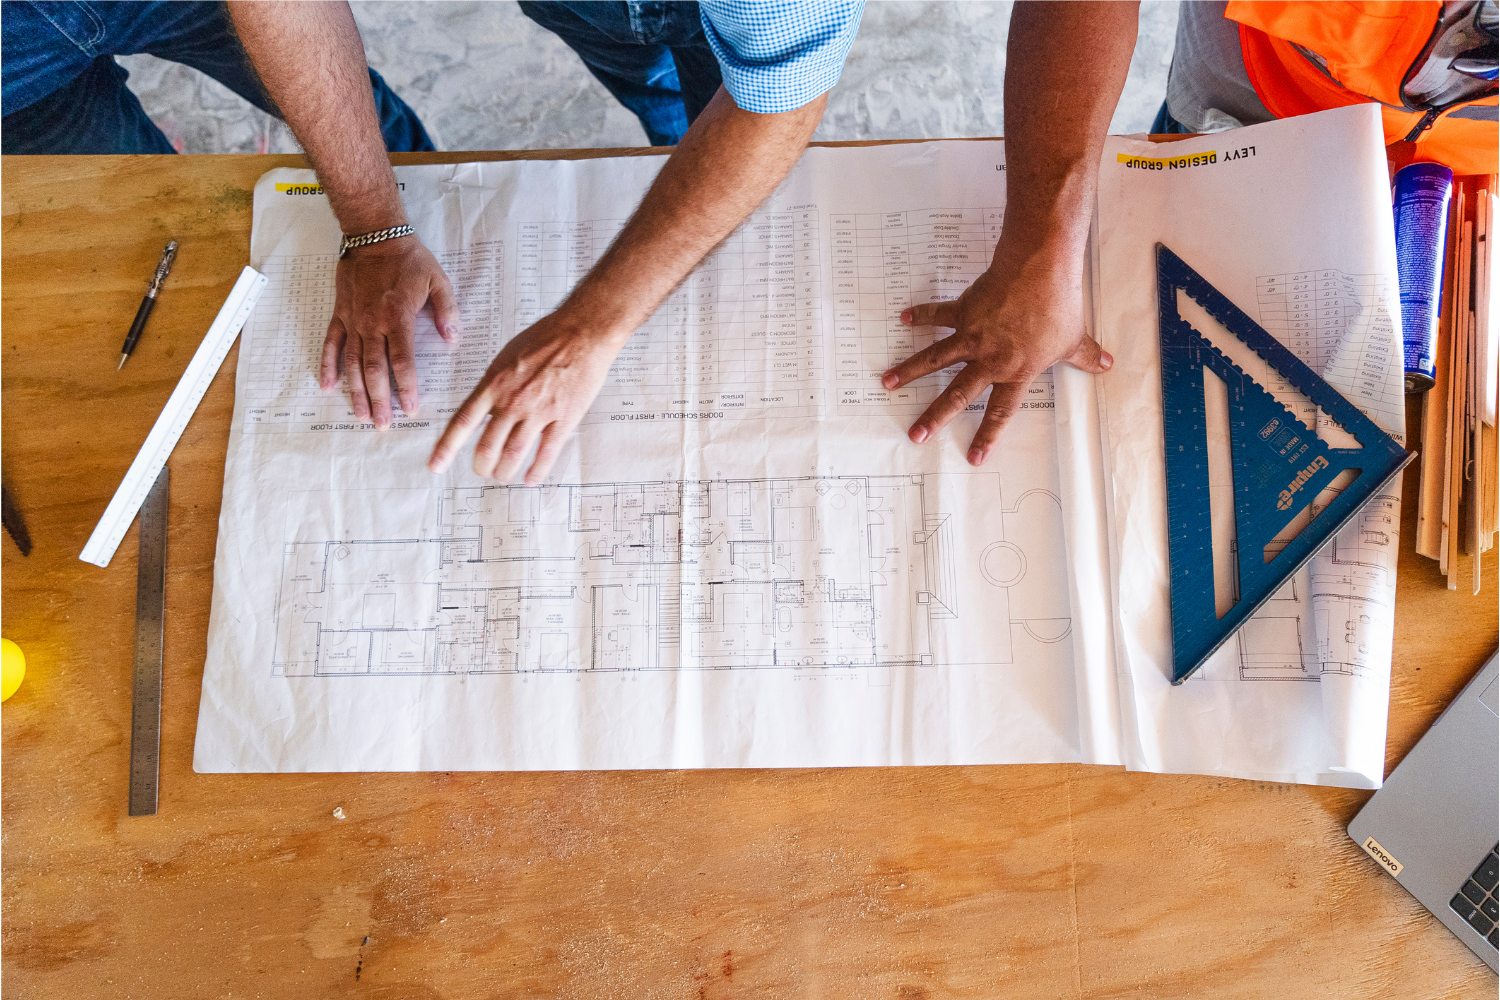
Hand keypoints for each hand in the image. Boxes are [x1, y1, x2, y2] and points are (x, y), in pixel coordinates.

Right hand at [320, 236, 458, 427]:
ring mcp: (353, 320)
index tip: (410, 408)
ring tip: (361, 415)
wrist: (373, 235)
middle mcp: (373, 323)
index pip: (402, 361)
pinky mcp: (340, 314)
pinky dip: (327, 365)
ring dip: (355, 391)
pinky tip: (327, 386)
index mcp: (398, 318)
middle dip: (379, 400)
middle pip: (374, 370)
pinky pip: (331, 343)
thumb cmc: (409, 259)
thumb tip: (453, 339)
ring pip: (351, 363)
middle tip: (383, 424)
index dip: (406, 387)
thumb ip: (447, 311)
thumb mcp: (439, 280)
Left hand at [426, 310, 625, 482]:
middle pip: (487, 447)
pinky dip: (537, 471)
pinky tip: (531, 478)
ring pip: (514, 455)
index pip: (462, 423)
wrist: (582, 332)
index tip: (436, 466)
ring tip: (504, 477)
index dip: (446, 448)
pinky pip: (546, 454)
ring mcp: (539, 412)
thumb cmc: (545, 338)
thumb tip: (484, 408)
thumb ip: (494, 384)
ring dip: (506, 472)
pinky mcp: (564, 418)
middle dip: (481, 466)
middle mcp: (512, 401)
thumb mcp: (506, 356)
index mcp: (494, 384)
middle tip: (482, 471)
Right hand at [880, 243, 1111, 464]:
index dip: (987, 436)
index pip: (1000, 412)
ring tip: (887, 382)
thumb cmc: (1058, 306)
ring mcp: (973, 336)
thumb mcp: (1075, 338)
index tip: (973, 456)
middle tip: (915, 435)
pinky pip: (938, 315)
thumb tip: (1106, 365)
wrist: (1040, 271)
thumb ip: (1086, 356)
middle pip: (957, 395)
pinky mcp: (965, 310)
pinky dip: (921, 315)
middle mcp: (989, 359)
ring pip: (935, 359)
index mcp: (1016, 371)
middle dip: (934, 417)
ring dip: (910, 371)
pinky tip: (904, 318)